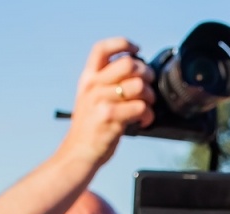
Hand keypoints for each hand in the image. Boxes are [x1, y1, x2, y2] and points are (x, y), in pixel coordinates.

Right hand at [58, 37, 154, 169]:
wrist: (78, 153)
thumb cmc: (91, 128)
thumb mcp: (90, 99)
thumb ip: (107, 84)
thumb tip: (136, 73)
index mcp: (88, 78)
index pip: (102, 48)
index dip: (122, 43)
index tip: (136, 50)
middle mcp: (93, 86)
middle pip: (128, 64)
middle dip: (146, 73)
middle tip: (149, 85)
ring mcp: (101, 101)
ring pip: (139, 86)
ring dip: (151, 97)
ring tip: (147, 107)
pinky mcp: (110, 117)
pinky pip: (140, 108)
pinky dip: (148, 115)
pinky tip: (144, 121)